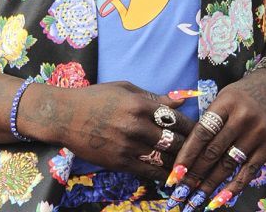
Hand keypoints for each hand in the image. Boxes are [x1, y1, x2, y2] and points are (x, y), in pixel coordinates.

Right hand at [49, 81, 195, 182]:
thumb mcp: (126, 89)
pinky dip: (162, 175)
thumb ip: (154, 97)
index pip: (176, 119)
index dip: (192, 127)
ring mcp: (127, 146)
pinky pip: (147, 171)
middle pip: (174, 141)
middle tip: (200, 151)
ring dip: (179, 163)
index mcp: (139, 104)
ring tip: (191, 166)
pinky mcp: (118, 162)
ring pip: (163, 159)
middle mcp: (135, 126)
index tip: (200, 132)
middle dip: (189, 147)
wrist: (65, 116)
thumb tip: (182, 98)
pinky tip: (172, 176)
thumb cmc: (96, 98)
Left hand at [164, 69, 265, 210]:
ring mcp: (259, 132)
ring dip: (210, 184)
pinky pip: (249, 171)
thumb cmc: (242, 94)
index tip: (175, 174)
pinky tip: (220, 199)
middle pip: (214, 151)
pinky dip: (234, 187)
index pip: (202, 133)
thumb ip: (209, 120)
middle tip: (180, 192)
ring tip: (196, 199)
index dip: (187, 155)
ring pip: (229, 164)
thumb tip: (188, 154)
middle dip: (195, 174)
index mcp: (226, 102)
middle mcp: (243, 117)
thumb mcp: (223, 97)